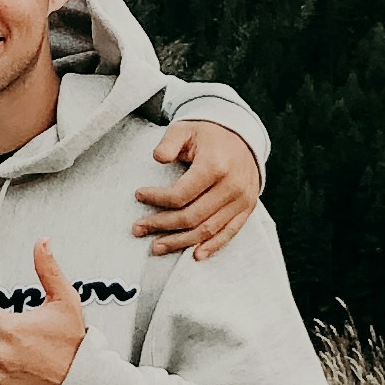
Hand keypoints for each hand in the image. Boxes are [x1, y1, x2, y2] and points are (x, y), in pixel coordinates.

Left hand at [133, 121, 259, 260]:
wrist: (244, 136)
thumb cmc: (208, 134)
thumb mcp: (186, 128)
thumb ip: (169, 142)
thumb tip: (157, 158)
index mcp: (215, 166)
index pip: (181, 194)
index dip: (156, 199)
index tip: (138, 195)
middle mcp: (231, 186)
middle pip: (192, 216)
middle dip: (162, 225)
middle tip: (137, 229)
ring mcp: (242, 200)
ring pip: (208, 230)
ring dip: (180, 242)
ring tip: (156, 246)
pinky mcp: (247, 208)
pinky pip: (230, 233)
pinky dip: (213, 246)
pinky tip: (195, 255)